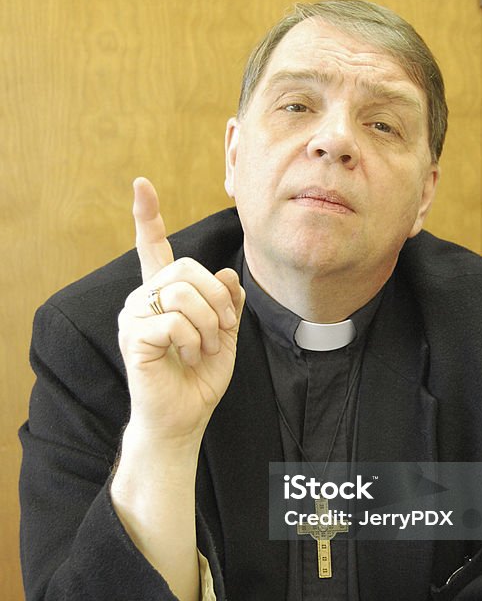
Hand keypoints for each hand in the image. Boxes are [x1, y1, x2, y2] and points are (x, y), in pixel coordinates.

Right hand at [118, 177, 244, 443]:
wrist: (185, 417)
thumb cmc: (200, 376)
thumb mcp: (226, 333)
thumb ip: (228, 300)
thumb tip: (227, 273)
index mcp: (164, 293)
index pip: (153, 247)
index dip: (147, 215)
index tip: (141, 184)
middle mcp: (144, 298)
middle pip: (186, 269)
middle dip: (218, 298)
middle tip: (225, 328)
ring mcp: (135, 316)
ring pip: (182, 293)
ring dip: (209, 323)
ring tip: (206, 347)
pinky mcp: (134, 337)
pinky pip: (174, 321)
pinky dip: (195, 340)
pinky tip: (191, 357)